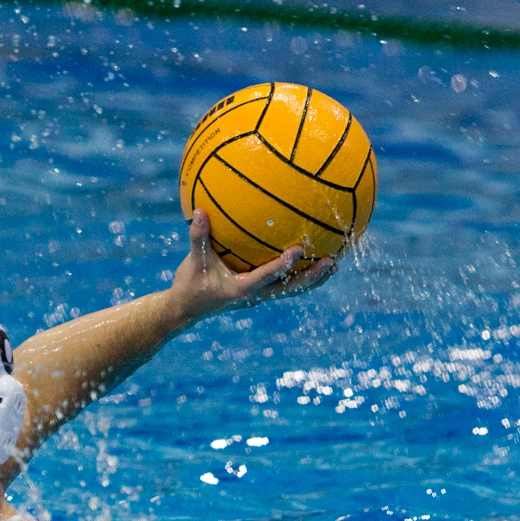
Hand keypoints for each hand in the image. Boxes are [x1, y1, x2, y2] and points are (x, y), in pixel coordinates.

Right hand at [166, 208, 336, 327]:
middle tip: (331, 262)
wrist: (186, 310)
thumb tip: (200, 210)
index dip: (284, 265)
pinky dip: (300, 277)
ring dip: (313, 280)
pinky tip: (311, 263)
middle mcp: (255, 295)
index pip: (267, 276)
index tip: (299, 249)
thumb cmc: (190, 286)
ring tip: (333, 266)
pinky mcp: (259, 295)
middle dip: (312, 276)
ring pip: (292, 290)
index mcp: (242, 288)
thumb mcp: (193, 262)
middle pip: (291, 288)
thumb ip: (198, 236)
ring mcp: (259, 297)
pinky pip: (285, 286)